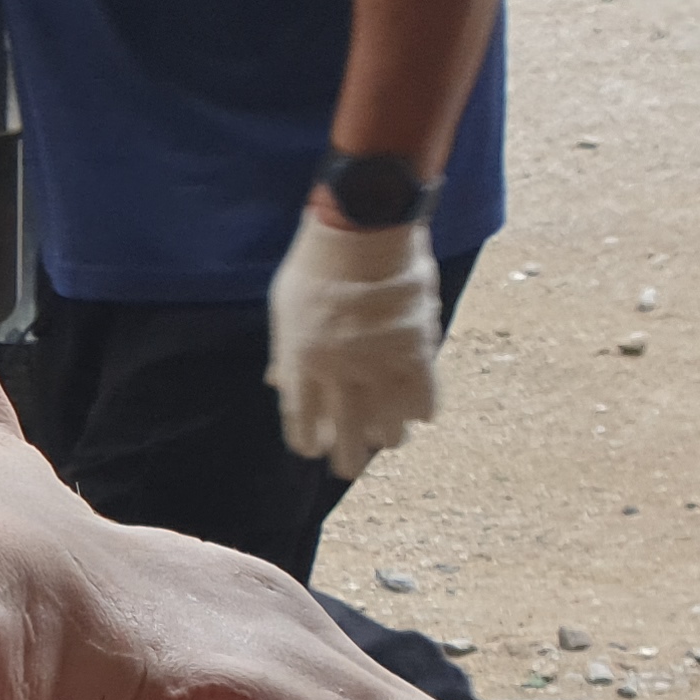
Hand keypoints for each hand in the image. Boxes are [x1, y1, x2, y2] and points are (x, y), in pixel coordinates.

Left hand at [265, 205, 441, 477]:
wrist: (360, 230)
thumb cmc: (316, 264)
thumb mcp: (284, 308)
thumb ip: (284, 353)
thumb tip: (276, 384)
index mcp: (300, 363)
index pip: (301, 420)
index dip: (308, 440)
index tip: (314, 450)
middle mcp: (337, 371)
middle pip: (344, 430)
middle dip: (347, 456)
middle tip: (350, 469)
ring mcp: (376, 362)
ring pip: (386, 419)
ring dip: (389, 436)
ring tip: (391, 442)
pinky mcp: (414, 348)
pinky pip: (423, 392)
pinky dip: (424, 408)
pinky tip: (423, 417)